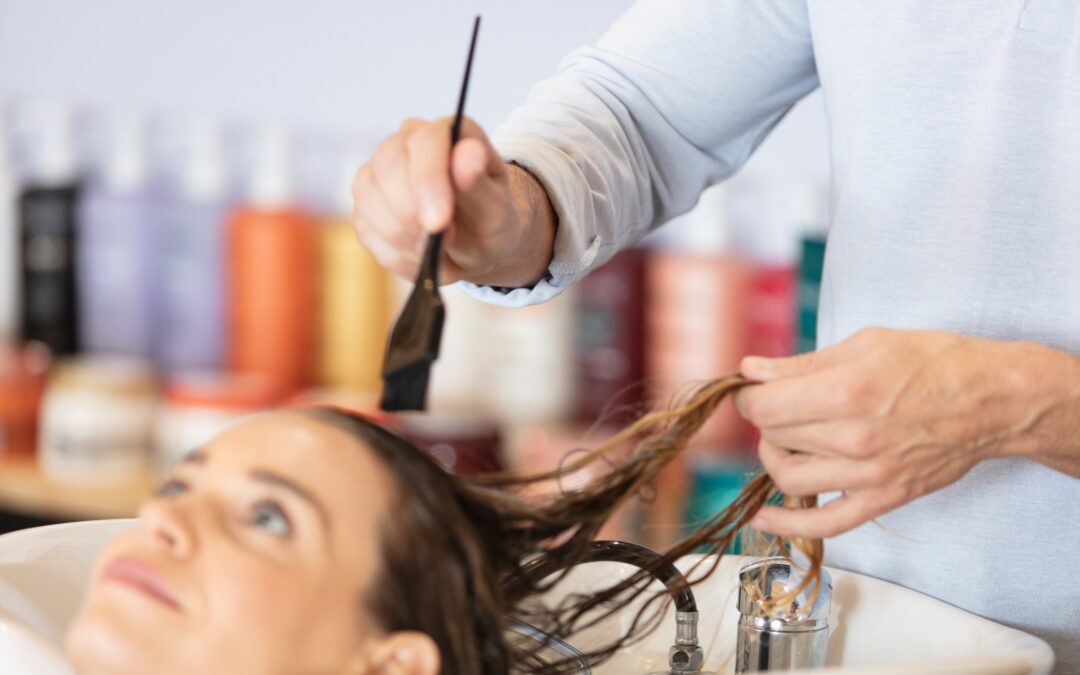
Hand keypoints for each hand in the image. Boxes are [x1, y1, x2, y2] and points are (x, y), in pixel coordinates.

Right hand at [352, 116, 550, 286]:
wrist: (476, 245)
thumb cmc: (489, 220)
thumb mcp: (495, 208)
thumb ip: (479, 181)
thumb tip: (469, 152)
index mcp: (448, 132)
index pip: (425, 141)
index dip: (428, 181)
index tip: (438, 222)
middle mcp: (407, 142)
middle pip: (387, 165)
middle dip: (412, 213)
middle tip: (445, 242)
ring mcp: (380, 171)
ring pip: (369, 196)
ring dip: (405, 237)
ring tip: (440, 251)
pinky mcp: (366, 204)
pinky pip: (366, 228)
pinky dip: (396, 254)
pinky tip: (422, 257)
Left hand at [732, 328, 1065, 538]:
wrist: (994, 401)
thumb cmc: (935, 363)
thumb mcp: (866, 344)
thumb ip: (802, 363)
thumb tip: (751, 370)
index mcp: (845, 391)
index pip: (764, 406)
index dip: (748, 396)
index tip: (753, 389)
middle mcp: (853, 438)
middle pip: (773, 436)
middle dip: (765, 418)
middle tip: (778, 404)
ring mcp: (868, 474)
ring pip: (787, 477)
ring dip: (773, 456)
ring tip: (785, 439)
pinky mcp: (882, 499)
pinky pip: (824, 524)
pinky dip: (786, 525)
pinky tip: (761, 518)